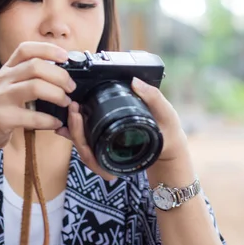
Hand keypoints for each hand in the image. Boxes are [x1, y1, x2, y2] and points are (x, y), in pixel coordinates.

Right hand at [0, 41, 76, 154]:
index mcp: (7, 70)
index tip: (66, 56)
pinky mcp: (1, 118)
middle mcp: (3, 80)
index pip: (26, 49)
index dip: (48, 49)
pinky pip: (31, 116)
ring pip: (35, 87)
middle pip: (36, 66)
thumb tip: (61, 73)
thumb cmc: (0, 108)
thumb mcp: (9, 86)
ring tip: (66, 103)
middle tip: (71, 87)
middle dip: (59, 75)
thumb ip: (28, 77)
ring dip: (57, 95)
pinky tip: (56, 123)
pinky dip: (48, 120)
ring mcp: (1, 98)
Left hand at [55, 77, 189, 180]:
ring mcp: (108, 158)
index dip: (81, 138)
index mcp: (122, 162)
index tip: (78, 116)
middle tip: (73, 107)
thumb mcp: (167, 115)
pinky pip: (88, 144)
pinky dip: (79, 131)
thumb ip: (153, 98)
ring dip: (74, 130)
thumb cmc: (169, 134)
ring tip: (72, 109)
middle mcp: (112, 164)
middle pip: (83, 151)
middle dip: (74, 129)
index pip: (93, 156)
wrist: (171, 146)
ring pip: (83, 148)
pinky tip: (73, 117)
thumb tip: (135, 81)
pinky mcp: (107, 149)